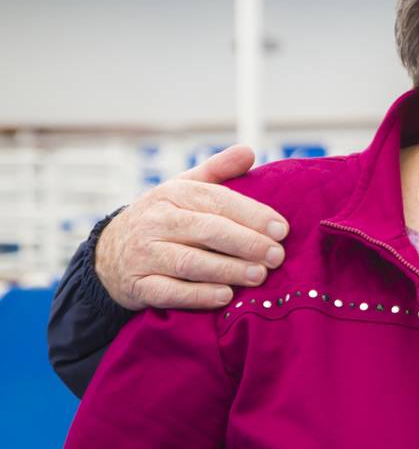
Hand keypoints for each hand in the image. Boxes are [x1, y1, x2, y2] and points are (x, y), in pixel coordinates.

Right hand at [95, 145, 287, 311]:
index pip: (217, 201)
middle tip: (277, 256)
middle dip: (247, 243)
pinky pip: (169, 292)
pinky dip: (198, 296)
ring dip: (228, 270)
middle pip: (207, 231)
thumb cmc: (162, 219)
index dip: (252, 215)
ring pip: (190, 262)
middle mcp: (156, 222)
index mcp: (172, 194)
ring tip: (259, 276)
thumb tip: (249, 151)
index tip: (282, 229)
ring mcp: (144, 254)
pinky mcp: (138, 285)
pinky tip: (225, 297)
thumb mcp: (183, 188)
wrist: (108, 254)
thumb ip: (217, 171)